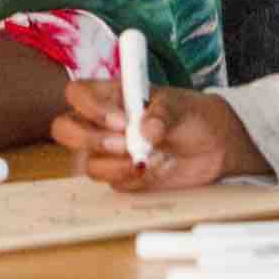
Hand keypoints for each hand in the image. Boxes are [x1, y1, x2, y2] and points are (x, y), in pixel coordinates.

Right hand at [54, 81, 266, 190]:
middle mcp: (100, 123)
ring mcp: (107, 152)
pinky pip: (113, 183)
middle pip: (64, 130)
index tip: (122, 120)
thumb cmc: (191, 115)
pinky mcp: (120, 176)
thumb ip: (162, 114)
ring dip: (117, 165)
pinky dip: (135, 179)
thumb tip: (146, 129)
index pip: (77, 94)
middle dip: (90, 140)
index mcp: (109, 96)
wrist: (214, 146)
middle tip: (125, 145)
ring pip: (88, 164)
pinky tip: (158, 168)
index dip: (90, 108)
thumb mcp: (180, 107)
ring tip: (150, 160)